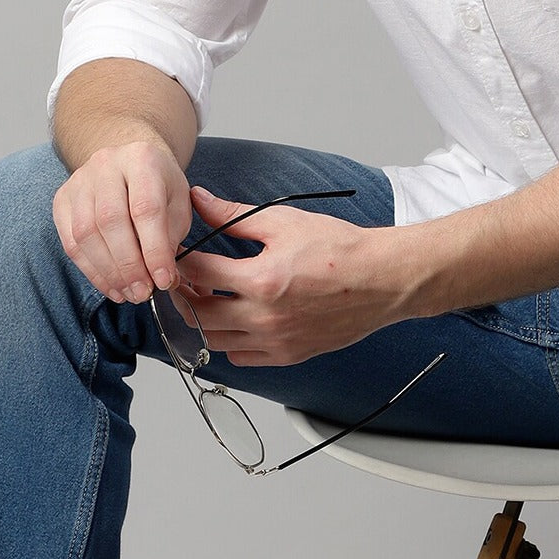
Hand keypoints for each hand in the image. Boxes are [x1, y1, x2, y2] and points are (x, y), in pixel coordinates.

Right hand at [52, 141, 192, 303]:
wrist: (129, 163)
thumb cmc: (158, 185)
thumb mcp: (178, 202)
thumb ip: (172, 237)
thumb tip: (164, 279)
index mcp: (142, 159)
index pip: (146, 208)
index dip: (154, 249)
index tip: (164, 280)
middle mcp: (106, 164)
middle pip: (110, 220)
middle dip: (128, 265)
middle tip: (143, 293)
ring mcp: (79, 181)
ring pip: (86, 233)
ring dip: (108, 272)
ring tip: (128, 294)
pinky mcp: (62, 199)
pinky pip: (71, 242)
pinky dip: (91, 270)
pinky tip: (110, 285)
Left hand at [176, 186, 403, 366]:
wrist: (381, 279)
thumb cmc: (340, 248)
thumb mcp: (284, 221)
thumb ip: (234, 215)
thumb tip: (200, 200)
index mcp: (261, 280)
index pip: (198, 272)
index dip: (179, 260)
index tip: (177, 252)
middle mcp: (264, 318)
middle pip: (198, 314)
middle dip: (183, 293)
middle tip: (183, 277)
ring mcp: (275, 341)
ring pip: (214, 340)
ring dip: (202, 319)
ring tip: (206, 296)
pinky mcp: (287, 355)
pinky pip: (240, 358)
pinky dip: (229, 340)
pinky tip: (234, 318)